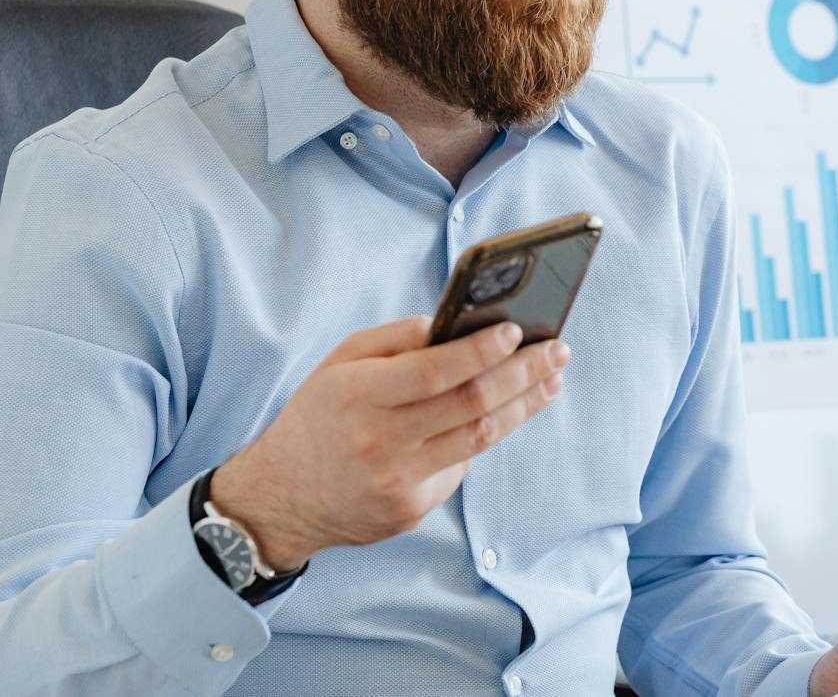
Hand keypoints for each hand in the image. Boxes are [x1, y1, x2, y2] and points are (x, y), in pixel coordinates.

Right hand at [210, 316, 567, 570]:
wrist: (280, 499)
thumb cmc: (318, 417)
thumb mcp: (339, 364)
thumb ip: (396, 339)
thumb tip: (457, 327)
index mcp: (359, 394)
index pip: (435, 371)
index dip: (482, 351)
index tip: (518, 331)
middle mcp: (380, 440)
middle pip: (471, 404)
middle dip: (524, 373)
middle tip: (557, 351)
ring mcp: (398, 481)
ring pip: (480, 438)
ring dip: (524, 405)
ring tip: (551, 379)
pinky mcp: (410, 509)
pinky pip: (458, 467)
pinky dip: (479, 437)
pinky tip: (495, 417)